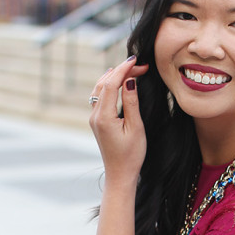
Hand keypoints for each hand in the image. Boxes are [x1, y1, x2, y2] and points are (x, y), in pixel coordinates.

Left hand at [89, 55, 148, 184]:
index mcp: (104, 117)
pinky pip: (99, 97)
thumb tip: (130, 81)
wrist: (120, 174)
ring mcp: (94, 118)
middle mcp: (95, 115)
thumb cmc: (132, 155)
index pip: (111, 84)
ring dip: (114, 76)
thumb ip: (132, 102)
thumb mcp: (136, 128)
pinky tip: (118, 81)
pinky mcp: (97, 121)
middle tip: (140, 65)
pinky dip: (109, 85)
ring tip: (131, 69)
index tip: (136, 60)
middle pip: (104, 83)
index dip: (123, 69)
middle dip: (121, 71)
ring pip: (100, 88)